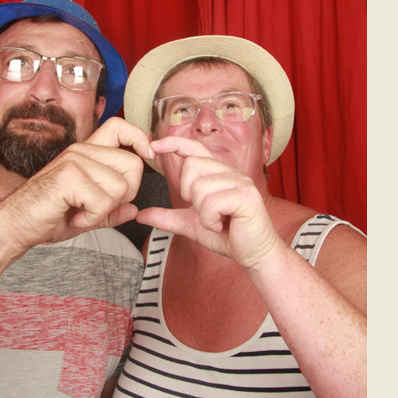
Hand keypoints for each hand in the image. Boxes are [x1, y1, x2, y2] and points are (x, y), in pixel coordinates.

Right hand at [0, 116, 155, 253]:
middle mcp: (81, 151)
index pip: (120, 126)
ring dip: (105, 210)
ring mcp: (74, 161)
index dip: (139, 138)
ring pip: (121, 187)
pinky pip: (103, 202)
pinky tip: (74, 218)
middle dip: (126, 194)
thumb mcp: (87, 214)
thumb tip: (134, 210)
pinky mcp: (68, 177)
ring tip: (81, 213)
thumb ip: (111, 211)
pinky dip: (92, 219)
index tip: (148, 155)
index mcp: (86, 153)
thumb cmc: (47, 216)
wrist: (16, 225)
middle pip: (133, 164)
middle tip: (98, 207)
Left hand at [142, 137, 282, 270]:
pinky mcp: (246, 196)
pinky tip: (222, 225)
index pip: (194, 148)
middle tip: (204, 212)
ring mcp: (240, 182)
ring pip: (199, 187)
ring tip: (216, 221)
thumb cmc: (229, 237)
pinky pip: (211, 202)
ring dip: (202, 213)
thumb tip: (141, 215)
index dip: (173, 143)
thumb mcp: (192, 225)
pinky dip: (211, 220)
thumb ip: (169, 218)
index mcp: (219, 173)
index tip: (154, 146)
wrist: (255, 255)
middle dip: (188, 194)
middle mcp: (231, 172)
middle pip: (191, 166)